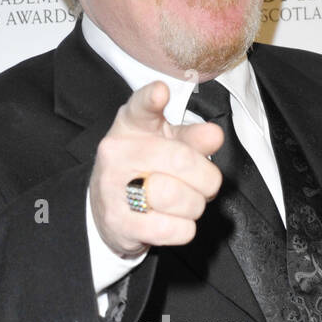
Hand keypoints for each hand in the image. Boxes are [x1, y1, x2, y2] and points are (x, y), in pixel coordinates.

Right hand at [89, 80, 224, 257]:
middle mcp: (117, 153)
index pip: (140, 107)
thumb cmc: (145, 169)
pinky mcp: (119, 224)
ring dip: (195, 206)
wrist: (108, 207)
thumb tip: (214, 135)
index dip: (152, 99)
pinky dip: (184, 229)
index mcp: (131, 125)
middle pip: (181, 161)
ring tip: (188, 204)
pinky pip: (171, 229)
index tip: (161, 92)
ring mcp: (112, 189)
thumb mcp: (168, 144)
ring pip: (177, 197)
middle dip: (207, 179)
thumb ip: (193, 138)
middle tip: (207, 186)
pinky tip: (175, 222)